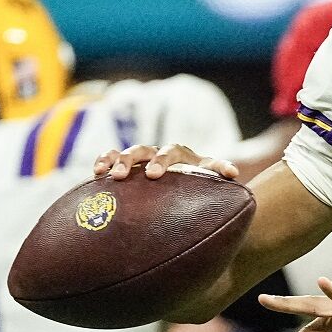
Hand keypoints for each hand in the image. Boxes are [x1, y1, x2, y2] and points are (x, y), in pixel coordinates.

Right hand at [94, 144, 238, 181]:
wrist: (186, 181)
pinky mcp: (126, 166)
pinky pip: (111, 158)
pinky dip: (103, 161)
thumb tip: (234, 173)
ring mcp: (141, 159)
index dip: (161, 161)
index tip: (152, 175)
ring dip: (116, 160)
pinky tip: (96, 173)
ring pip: (125, 153)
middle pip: (144, 150)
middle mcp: (158, 153)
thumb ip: (218, 171)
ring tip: (107, 175)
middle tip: (125, 176)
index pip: (171, 152)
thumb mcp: (209, 175)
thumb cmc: (198, 181)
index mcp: (179, 155)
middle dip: (131, 160)